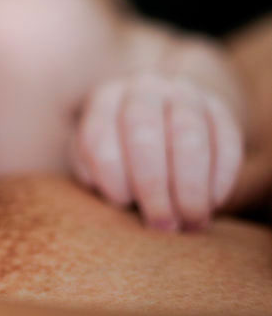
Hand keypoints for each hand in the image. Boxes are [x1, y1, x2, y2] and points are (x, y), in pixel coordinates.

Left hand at [70, 73, 243, 229]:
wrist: (166, 119)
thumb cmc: (122, 152)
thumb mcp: (95, 156)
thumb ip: (90, 170)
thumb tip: (95, 184)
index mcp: (104, 101)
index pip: (99, 133)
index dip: (111, 173)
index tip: (122, 204)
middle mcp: (142, 90)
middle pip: (143, 132)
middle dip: (152, 184)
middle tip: (161, 224)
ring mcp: (183, 95)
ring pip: (187, 134)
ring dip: (190, 185)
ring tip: (191, 221)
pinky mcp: (219, 108)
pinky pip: (225, 138)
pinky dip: (221, 175)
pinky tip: (213, 202)